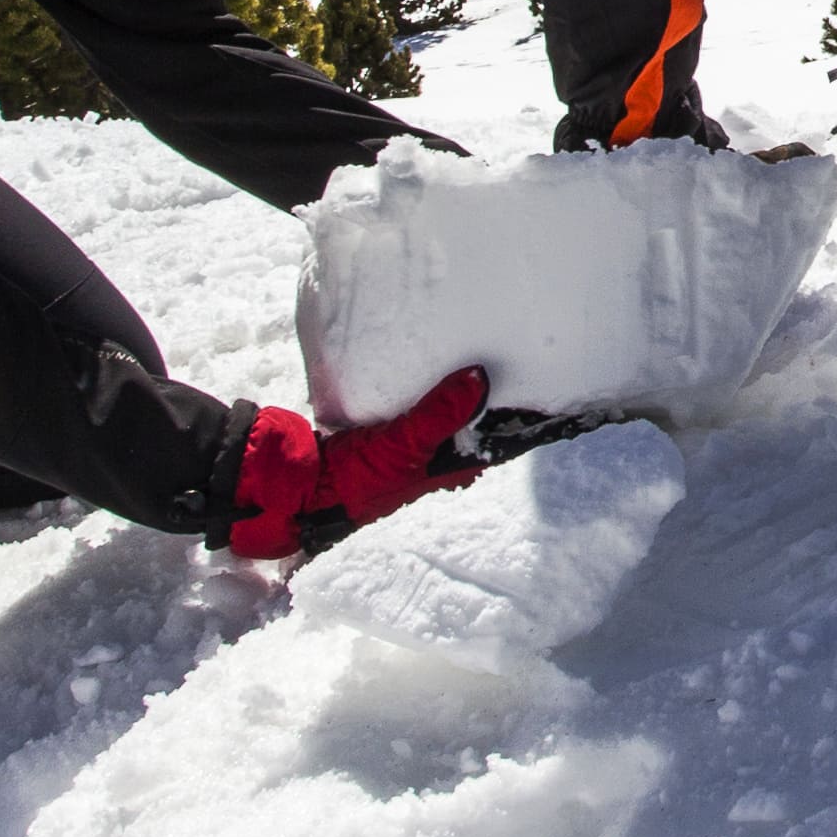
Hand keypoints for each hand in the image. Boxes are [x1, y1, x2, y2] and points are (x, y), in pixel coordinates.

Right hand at [222, 368, 493, 560]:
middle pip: (470, 427)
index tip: (536, 387)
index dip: (516, 420)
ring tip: (472, 350)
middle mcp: (430, 461)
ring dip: (454, 392)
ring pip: (441, 416)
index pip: (492, 443)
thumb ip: (439, 414)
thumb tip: (480, 378)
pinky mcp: (381, 433)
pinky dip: (421, 389)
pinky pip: (412, 407)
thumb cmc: (357, 477)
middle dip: (486, 400)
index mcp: (445, 470)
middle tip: (506, 355)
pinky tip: (424, 362)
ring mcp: (405, 448)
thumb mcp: (403, 445)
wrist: (300, 486)